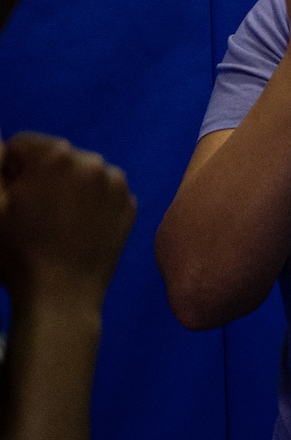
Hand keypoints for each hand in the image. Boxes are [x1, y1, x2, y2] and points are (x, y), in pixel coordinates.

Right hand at [0, 134, 135, 298]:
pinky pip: (103, 195)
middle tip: (32, 208)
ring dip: (68, 187)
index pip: (24, 144)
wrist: (61, 294)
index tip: (11, 192)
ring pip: (83, 175)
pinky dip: (90, 204)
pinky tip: (76, 228)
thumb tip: (4, 149)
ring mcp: (117, 185)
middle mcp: (93, 162)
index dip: (11, 168)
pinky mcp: (129, 206)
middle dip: (42, 174)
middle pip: (57, 158)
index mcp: (55, 155)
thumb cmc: (17, 251)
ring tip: (55, 220)